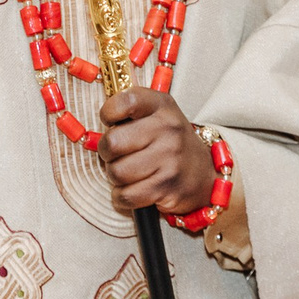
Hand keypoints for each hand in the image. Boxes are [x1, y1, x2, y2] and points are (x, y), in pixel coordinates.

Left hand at [95, 89, 215, 216]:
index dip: (108, 113)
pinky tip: (133, 190)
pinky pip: (125, 195)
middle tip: (117, 155)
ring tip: (129, 173)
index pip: (126, 101)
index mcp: (162, 106)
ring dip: (115, 177)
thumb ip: (129, 113)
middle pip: (112, 142)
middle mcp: (168, 130)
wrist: (203, 175)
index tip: (110, 121)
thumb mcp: (157, 116)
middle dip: (107, 152)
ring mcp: (169, 159)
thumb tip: (94, 131)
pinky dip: (122, 197)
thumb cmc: (169, 144)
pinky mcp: (166, 187)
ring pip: (116, 172)